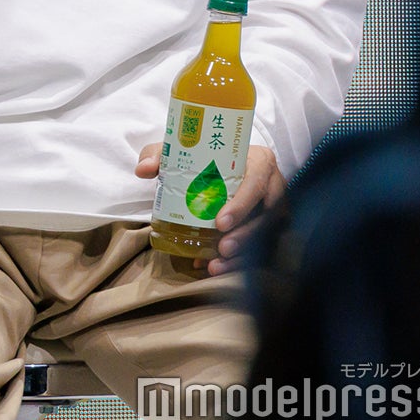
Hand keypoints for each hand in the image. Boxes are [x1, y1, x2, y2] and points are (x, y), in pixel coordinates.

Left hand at [135, 142, 285, 275]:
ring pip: (266, 235)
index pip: (256, 182)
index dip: (241, 204)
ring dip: (242, 254)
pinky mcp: (274, 228)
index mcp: (259, 161)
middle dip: (244, 235)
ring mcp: (276, 209)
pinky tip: (217, 268)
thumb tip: (143, 170)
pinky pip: (262, 248)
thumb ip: (161, 155)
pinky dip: (239, 261)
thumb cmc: (208, 158)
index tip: (220, 222)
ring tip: (216, 265)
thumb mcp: (184, 151)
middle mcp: (273, 185)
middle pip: (266, 214)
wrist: (228, 167)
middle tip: (221, 248)